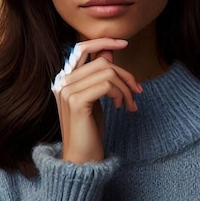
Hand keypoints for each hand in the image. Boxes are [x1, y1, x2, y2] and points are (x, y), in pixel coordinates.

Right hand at [51, 38, 142, 163]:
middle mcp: (62, 81)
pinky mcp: (76, 101)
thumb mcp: (97, 98)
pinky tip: (121, 107)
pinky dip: (120, 93)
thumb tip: (109, 51)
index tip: (124, 43)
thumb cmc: (89, 130)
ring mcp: (67, 90)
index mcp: (65, 79)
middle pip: (102, 61)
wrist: (82, 159)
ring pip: (107, 72)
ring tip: (130, 103)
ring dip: (125, 87)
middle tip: (137, 91)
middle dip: (125, 75)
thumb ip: (99, 75)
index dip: (103, 41)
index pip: (81, 48)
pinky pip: (107, 84)